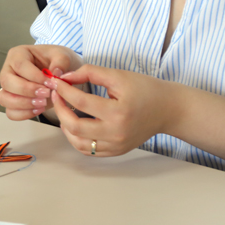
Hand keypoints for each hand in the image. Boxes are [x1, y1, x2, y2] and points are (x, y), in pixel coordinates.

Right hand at [0, 44, 79, 120]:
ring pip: (4, 98)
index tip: (50, 83)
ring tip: (43, 103)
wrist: (58, 74)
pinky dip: (24, 114)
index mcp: (18, 54)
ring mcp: (8, 87)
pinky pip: (11, 112)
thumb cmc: (56, 62)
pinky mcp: (12, 102)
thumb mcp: (62, 56)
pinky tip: (39, 109)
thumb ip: (61, 62)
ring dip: (24, 104)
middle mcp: (8, 70)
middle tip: (46, 94)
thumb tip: (56, 73)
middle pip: (7, 82)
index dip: (34, 76)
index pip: (20, 65)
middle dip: (27, 90)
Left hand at [50, 64, 175, 156]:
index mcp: (118, 113)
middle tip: (56, 95)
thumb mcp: (118, 75)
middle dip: (60, 109)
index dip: (64, 90)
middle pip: (74, 127)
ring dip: (65, 126)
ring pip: (78, 143)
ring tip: (65, 110)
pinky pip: (88, 150)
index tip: (56, 82)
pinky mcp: (116, 151)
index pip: (80, 102)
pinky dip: (76, 138)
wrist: (167, 109)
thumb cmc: (145, 89)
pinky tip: (74, 123)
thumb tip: (64, 78)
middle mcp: (116, 134)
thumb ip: (89, 73)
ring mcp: (116, 146)